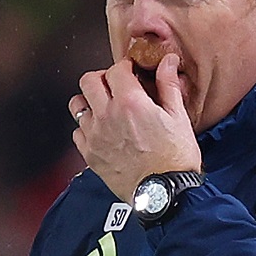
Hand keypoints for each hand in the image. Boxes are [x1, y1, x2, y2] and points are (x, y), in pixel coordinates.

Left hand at [69, 52, 201, 201]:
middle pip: (88, 80)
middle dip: (102, 78)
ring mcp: (95, 136)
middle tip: (115, 85)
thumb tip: (167, 62)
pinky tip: (102, 131)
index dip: (125, 67)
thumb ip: (168, 85)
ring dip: (89, 101)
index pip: (116, 69)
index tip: (131, 73)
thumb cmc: (175, 158)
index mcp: (130, 102)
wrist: (164, 193)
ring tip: (104, 107)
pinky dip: (86, 128)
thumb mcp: (178, 117)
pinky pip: (77, 132)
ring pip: (77, 105)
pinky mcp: (90, 155)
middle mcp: (107, 116)